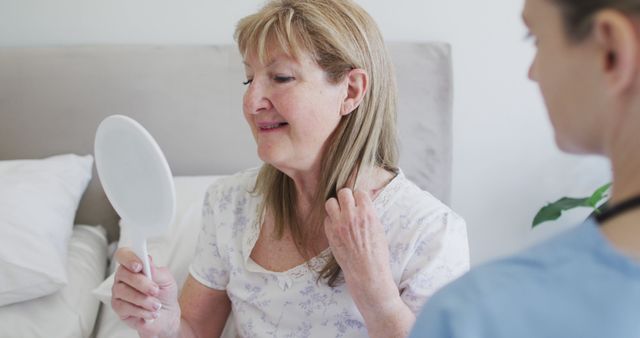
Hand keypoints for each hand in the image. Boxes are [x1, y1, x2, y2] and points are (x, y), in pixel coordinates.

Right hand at [111, 248, 180, 337]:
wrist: (167, 314)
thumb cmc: (164, 293)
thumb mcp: (167, 280)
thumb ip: (157, 271)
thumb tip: (147, 260)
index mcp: (134, 266)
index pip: (123, 255)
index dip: (128, 258)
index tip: (139, 266)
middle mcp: (123, 278)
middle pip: (122, 273)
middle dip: (141, 283)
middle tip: (155, 290)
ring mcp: (118, 292)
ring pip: (122, 291)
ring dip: (143, 299)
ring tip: (157, 305)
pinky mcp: (118, 308)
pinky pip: (124, 307)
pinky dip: (140, 311)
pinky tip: (150, 313)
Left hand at [324, 188, 397, 311]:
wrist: (366, 271)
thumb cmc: (377, 253)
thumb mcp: (379, 228)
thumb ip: (369, 214)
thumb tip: (363, 204)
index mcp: (367, 213)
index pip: (359, 192)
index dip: (360, 197)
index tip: (360, 202)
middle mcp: (351, 216)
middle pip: (343, 192)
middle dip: (347, 197)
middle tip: (349, 204)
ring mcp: (338, 224)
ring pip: (330, 202)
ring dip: (335, 206)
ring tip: (340, 213)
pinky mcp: (330, 233)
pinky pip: (326, 219)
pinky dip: (331, 220)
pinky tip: (337, 227)